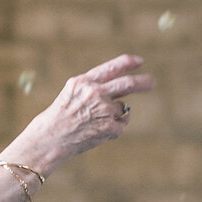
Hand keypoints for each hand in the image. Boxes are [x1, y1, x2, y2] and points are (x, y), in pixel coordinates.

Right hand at [2, 54, 153, 175]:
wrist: (49, 140)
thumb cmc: (58, 118)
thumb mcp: (72, 93)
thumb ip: (93, 88)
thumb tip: (120, 90)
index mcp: (84, 82)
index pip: (112, 68)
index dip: (128, 63)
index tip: (139, 61)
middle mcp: (95, 92)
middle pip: (128, 83)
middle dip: (144, 82)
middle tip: (151, 82)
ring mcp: (104, 110)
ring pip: (122, 107)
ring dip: (114, 114)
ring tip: (94, 121)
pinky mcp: (110, 127)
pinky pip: (122, 124)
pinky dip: (115, 127)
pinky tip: (98, 131)